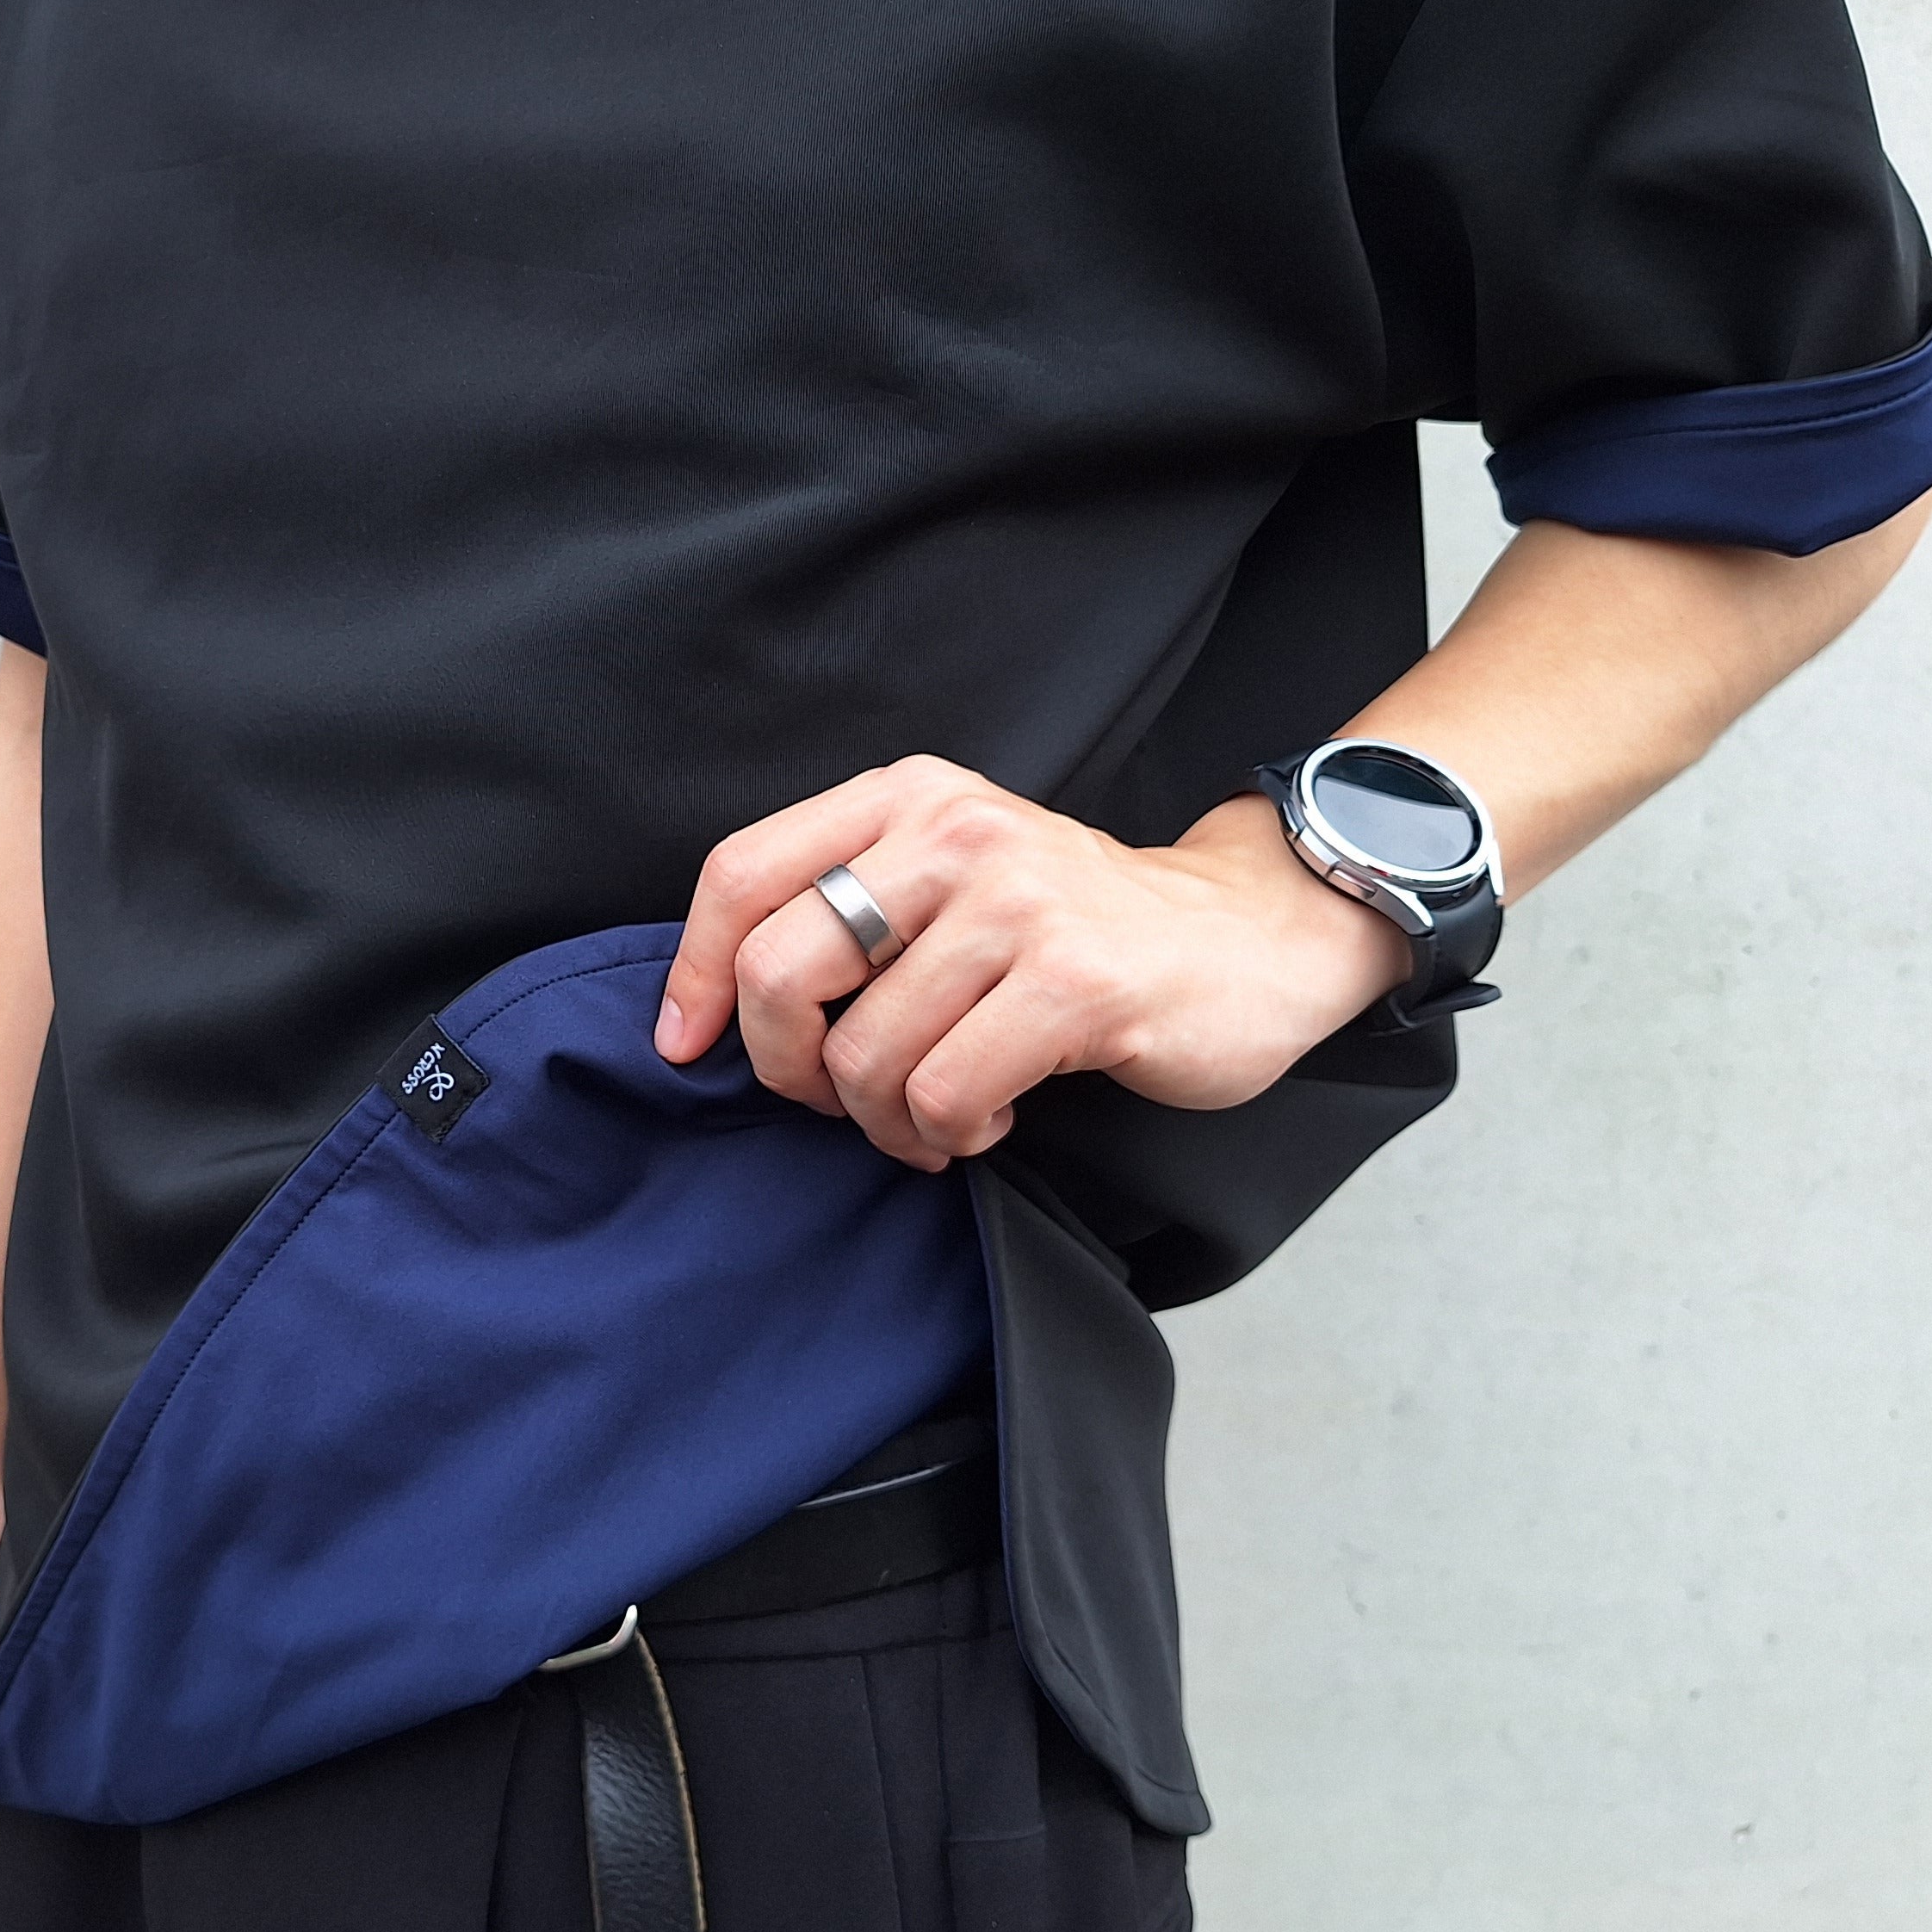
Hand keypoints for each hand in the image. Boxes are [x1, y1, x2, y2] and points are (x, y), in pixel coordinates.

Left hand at [653, 756, 1409, 1168]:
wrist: (1245, 938)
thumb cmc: (1073, 929)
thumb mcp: (951, 878)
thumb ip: (847, 909)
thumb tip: (714, 1004)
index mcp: (907, 799)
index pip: (742, 872)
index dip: (695, 973)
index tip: (686, 1046)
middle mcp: (952, 832)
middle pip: (783, 971)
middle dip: (786, 1068)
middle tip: (837, 1098)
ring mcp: (1017, 902)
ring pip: (865, 1055)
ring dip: (884, 1121)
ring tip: (934, 1117)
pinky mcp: (1073, 981)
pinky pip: (944, 1094)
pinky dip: (949, 1132)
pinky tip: (989, 1116)